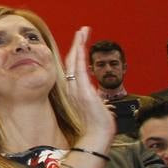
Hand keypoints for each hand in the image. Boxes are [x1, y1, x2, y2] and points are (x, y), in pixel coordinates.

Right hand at [62, 27, 114, 146]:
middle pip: (71, 61)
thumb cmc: (96, 125)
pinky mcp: (83, 91)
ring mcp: (76, 89)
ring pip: (74, 62)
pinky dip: (79, 56)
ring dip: (78, 45)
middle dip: (76, 44)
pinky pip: (79, 70)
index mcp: (73, 91)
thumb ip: (91, 97)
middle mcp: (71, 88)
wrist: (97, 137)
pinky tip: (81, 45)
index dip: (74, 53)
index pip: (72, 68)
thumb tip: (94, 93)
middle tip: (81, 30)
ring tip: (82, 32)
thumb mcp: (93, 107)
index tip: (79, 42)